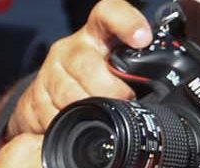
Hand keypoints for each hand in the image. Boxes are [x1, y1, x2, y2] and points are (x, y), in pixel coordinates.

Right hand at [7, 0, 151, 137]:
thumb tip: (164, 81)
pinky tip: (76, 121)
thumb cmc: (93, 79)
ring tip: (101, 114)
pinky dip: (67, 122)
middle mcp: (70, 49)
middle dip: (108, 88)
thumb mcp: (115, 65)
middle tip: (123, 99)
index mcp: (96, 34)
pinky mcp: (35, 96)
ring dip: (88, 108)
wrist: (49, 97)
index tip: (142, 38)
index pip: (108, 13)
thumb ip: (135, 66)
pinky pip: (53, 113)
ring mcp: (51, 72)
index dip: (126, 23)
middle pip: (86, 64)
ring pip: (69, 93)